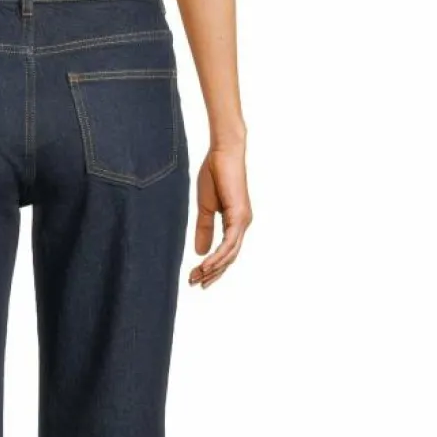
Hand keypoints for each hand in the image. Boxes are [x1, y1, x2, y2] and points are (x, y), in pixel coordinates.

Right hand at [190, 142, 251, 288]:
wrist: (222, 153)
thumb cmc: (215, 174)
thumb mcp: (205, 207)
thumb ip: (204, 228)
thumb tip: (200, 252)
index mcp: (235, 222)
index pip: (225, 252)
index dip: (212, 267)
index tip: (196, 277)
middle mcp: (242, 224)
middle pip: (229, 258)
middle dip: (212, 273)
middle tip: (194, 284)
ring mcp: (243, 221)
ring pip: (230, 254)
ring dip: (214, 269)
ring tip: (197, 278)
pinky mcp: (239, 216)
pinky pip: (229, 243)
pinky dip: (218, 256)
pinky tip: (206, 265)